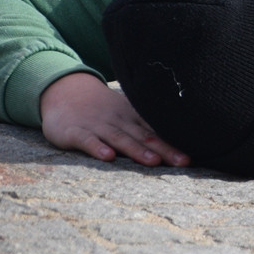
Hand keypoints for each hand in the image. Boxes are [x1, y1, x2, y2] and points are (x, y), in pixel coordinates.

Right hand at [40, 72, 189, 167]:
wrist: (64, 92)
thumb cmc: (102, 109)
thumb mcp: (125, 112)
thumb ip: (145, 126)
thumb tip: (175, 140)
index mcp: (131, 116)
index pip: (156, 130)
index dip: (173, 143)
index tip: (190, 157)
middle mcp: (118, 120)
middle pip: (144, 136)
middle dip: (164, 150)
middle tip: (183, 162)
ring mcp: (97, 126)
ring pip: (119, 138)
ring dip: (137, 150)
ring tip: (154, 161)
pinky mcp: (74, 132)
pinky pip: (87, 140)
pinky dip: (97, 148)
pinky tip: (108, 157)